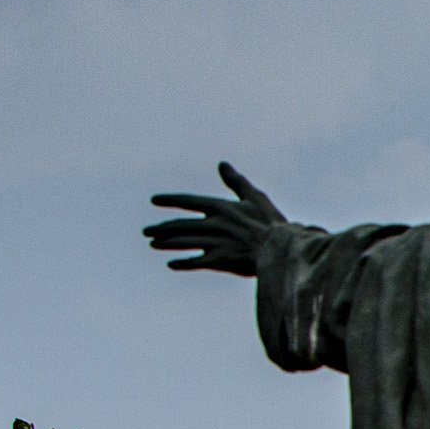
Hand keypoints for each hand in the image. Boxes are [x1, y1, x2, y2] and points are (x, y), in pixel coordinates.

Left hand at [146, 163, 308, 276]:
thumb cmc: (272, 223)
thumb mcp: (255, 198)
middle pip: (181, 225)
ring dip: (167, 243)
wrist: (282, 249)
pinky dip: (183, 262)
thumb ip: (236, 182)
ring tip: (153, 244)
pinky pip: (196, 261)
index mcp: (221, 207)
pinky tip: (172, 263)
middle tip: (146, 231)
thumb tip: (222, 164)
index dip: (170, 200)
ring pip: (184, 242)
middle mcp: (214, 224)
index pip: (188, 201)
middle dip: (162, 228)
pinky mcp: (221, 260)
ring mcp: (216, 242)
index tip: (154, 200)